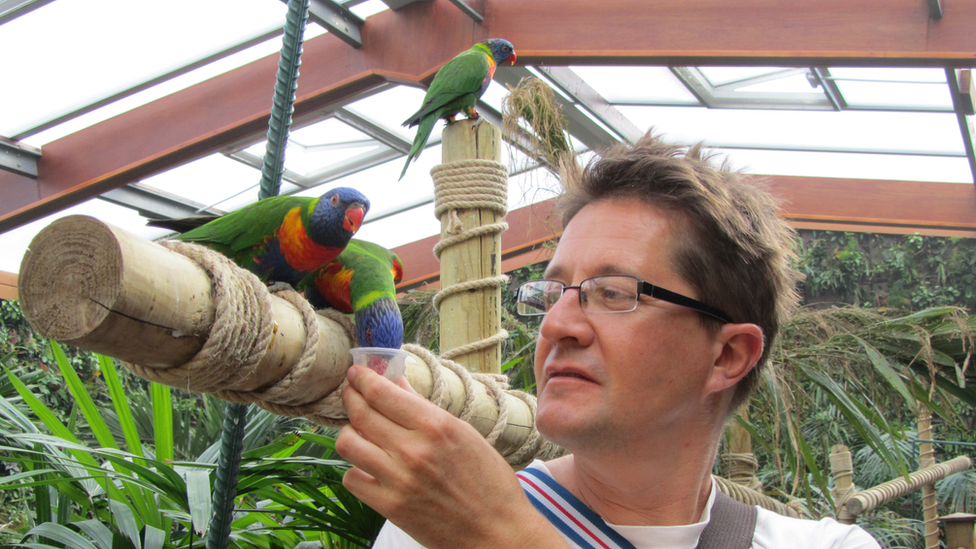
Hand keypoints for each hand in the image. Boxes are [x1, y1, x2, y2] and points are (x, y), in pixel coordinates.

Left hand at [336, 366, 565, 548]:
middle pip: (360, 413)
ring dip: (349, 431)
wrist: (498, 532)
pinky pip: (352, 479)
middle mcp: (414, 450)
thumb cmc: (490, 482)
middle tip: (351, 392)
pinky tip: (368, 466)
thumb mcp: (465, 434)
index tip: (356, 372)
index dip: (362, 378)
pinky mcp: (390, 507)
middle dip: (350, 396)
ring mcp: (398, 480)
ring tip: (359, 430)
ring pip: (348, 443)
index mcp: (436, 426)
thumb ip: (426, 409)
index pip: (382, 393)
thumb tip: (397, 384)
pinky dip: (355, 468)